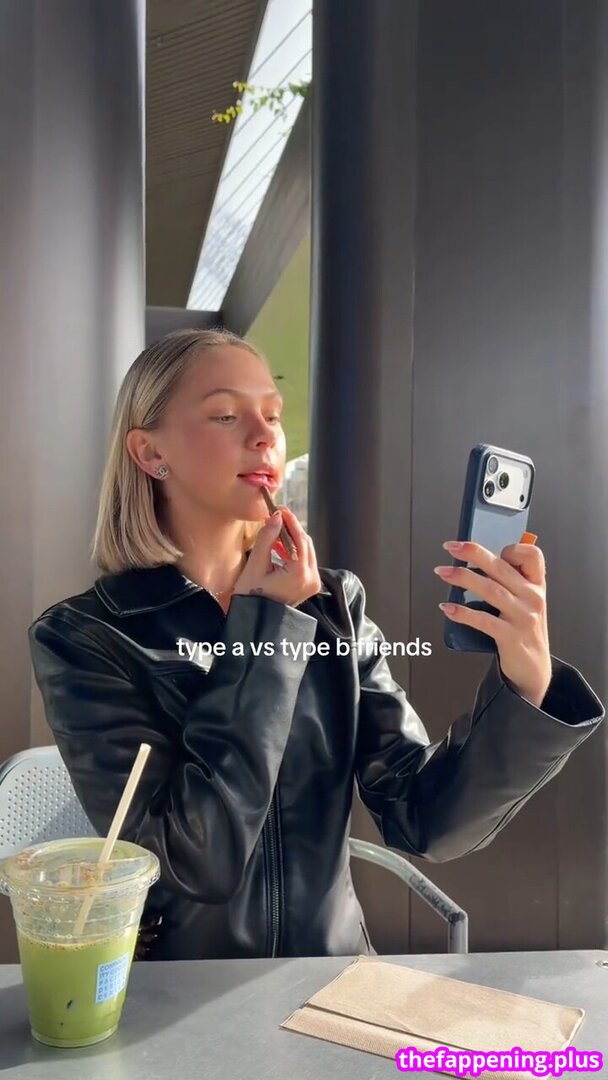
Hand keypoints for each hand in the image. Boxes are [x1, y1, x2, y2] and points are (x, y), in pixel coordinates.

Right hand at [232, 506, 322, 607]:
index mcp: (300, 574)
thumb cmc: (251, 596)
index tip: (280, 509)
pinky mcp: (309, 586)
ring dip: (292, 540)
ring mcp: (312, 584)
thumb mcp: (255, 565)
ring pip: (306, 551)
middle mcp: (311, 579)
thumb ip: (267, 539)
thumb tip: (276, 517)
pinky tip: (278, 547)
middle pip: (306, 543)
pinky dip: (294, 552)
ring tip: (274, 531)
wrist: (254, 621)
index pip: (300, 539)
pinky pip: (305, 562)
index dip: (290, 521)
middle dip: (292, 529)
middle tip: (277, 516)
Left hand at [435, 540, 551, 707]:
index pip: (532, 556)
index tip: (491, 549)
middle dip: (474, 554)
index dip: (512, 549)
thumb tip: (474, 561)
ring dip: (463, 578)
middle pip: (502, 568)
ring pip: (491, 590)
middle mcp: (533, 598)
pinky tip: (447, 608)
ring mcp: (523, 618)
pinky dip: (463, 613)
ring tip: (442, 572)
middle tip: (451, 547)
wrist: (533, 670)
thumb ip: (509, 582)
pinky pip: (484, 621)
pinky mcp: (511, 637)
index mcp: (537, 586)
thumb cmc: (523, 630)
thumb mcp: (525, 602)